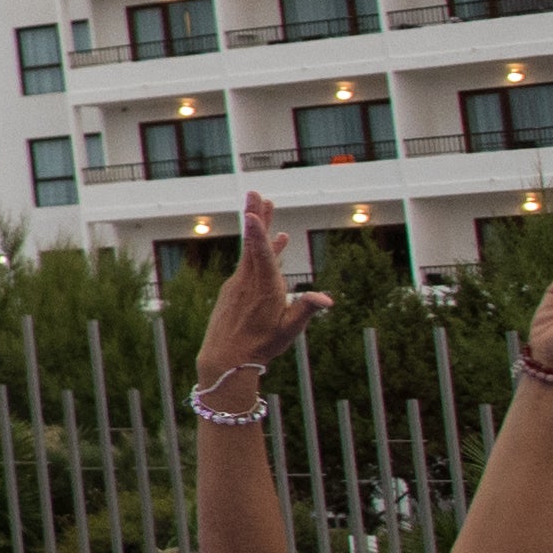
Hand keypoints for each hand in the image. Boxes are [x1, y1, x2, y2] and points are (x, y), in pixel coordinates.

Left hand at [192, 190, 323, 397]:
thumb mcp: (288, 331)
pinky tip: (275, 240)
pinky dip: (260, 249)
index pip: (261, 256)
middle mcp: (249, 282)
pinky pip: (249, 263)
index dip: (258, 233)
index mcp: (265, 290)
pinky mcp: (235, 287)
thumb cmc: (261, 346)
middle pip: (254, 243)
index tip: (251, 214)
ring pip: (251, 250)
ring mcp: (239, 283)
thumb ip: (306, 310)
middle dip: (256, 216)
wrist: (225, 360)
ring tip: (266, 206)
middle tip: (255, 192)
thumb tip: (327, 299)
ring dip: (260, 227)